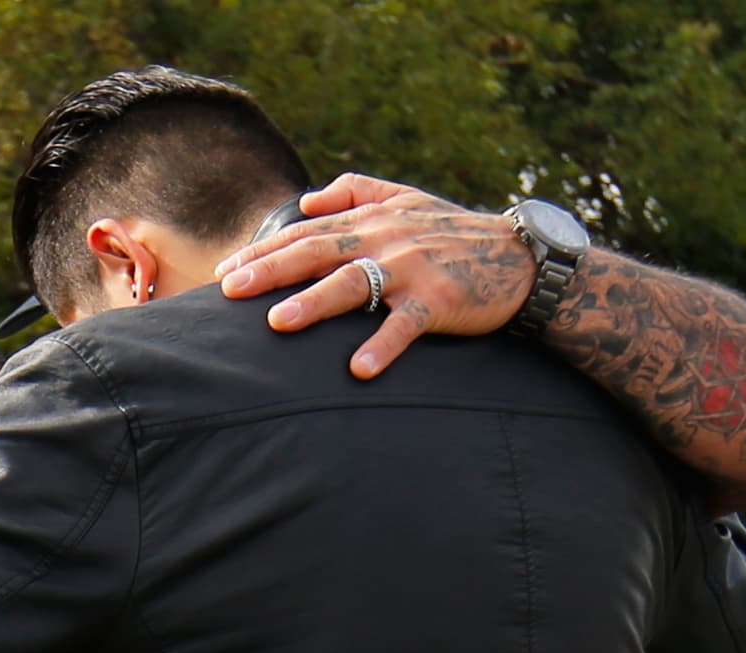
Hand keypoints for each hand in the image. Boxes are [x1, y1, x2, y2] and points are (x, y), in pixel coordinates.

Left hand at [219, 175, 537, 380]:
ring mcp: (412, 269)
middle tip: (230, 291)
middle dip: (271, 271)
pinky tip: (357, 368)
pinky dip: (382, 346)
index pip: (307, 233)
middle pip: (318, 253)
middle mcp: (385, 239)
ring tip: (279, 323)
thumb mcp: (407, 198)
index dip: (265, 252)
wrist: (519, 257)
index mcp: (371, 219)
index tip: (226, 273)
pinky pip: (405, 325)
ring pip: (355, 283)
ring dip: (316, 304)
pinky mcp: (440, 300)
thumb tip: (308, 200)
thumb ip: (355, 191)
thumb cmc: (457, 233)